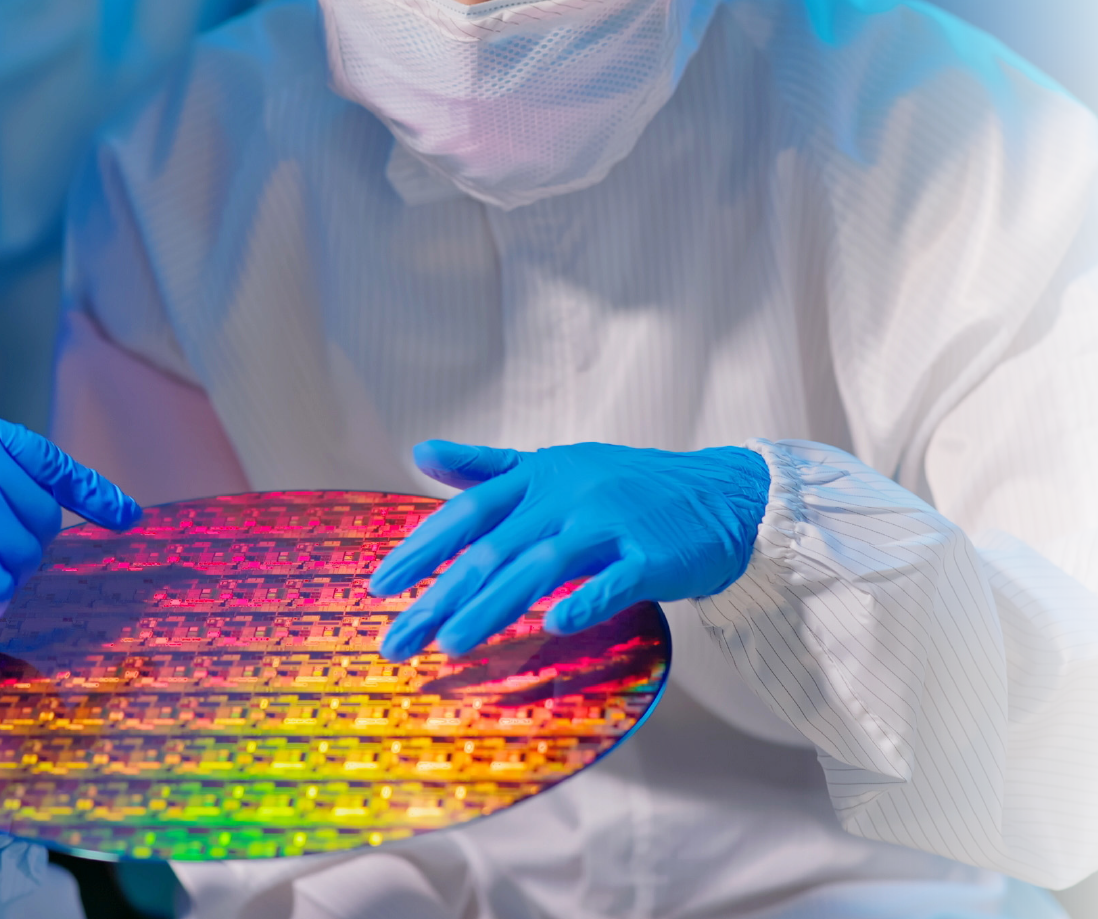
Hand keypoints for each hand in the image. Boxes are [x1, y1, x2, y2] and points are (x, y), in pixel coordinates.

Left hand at [368, 440, 769, 659]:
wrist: (719, 494)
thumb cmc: (625, 487)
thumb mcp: (554, 467)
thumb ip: (486, 468)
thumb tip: (420, 452)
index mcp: (538, 476)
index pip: (467, 513)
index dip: (421, 548)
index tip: (378, 587)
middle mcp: (567, 495)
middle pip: (493, 549)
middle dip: (439, 597)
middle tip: (396, 643)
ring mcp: (611, 523)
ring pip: (542, 567)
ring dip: (494, 606)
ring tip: (451, 644)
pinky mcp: (653, 555)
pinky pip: (616, 580)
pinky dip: (588, 600)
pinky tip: (558, 626)